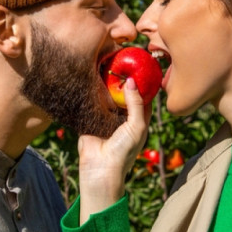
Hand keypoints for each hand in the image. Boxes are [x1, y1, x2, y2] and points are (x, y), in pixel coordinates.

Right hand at [77, 78, 151, 222]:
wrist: (100, 169)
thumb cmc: (124, 151)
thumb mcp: (137, 126)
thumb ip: (136, 103)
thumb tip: (131, 81)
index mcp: (138, 119)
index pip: (142, 96)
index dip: (141, 82)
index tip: (138, 65)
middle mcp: (122, 117)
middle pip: (123, 94)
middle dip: (120, 80)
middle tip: (118, 61)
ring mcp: (106, 118)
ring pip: (106, 97)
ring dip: (104, 86)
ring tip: (103, 66)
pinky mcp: (90, 120)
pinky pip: (90, 104)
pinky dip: (90, 94)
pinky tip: (88, 79)